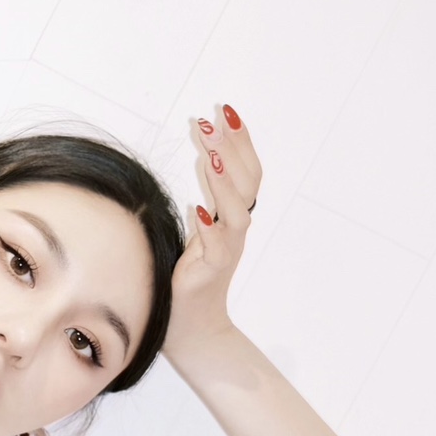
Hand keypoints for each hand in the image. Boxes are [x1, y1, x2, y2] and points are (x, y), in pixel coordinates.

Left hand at [163, 101, 261, 358]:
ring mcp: (225, 252)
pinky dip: (208, 229)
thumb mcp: (200, 226)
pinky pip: (215, 250)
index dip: (240, 140)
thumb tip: (208, 152)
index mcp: (234, 216)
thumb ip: (208, 193)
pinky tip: (196, 211)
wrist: (192, 328)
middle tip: (214, 117)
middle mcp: (236, 231)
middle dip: (232, 149)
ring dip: (224, 184)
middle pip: (245, 184)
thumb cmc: (190, 274)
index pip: (246, 171)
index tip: (225, 107)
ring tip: (211, 155)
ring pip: (235, 214)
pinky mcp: (208, 275)